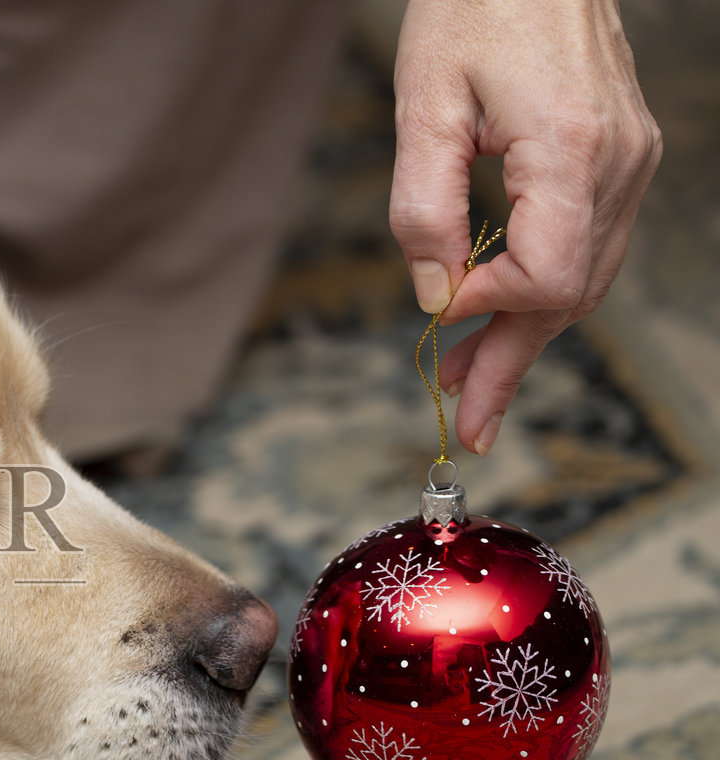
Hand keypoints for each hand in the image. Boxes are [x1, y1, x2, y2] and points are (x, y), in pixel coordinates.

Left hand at [389, 0, 660, 454]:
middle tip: (466, 424)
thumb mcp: (423, 104)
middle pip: (571, 296)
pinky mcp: (622, 157)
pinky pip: (589, 246)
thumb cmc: (472, 8)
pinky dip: (544, 290)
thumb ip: (422, 208)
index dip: (488, 311)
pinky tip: (499, 314)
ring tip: (468, 382)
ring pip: (585, 280)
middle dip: (511, 362)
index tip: (437, 318)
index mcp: (573, 150)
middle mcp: (620, 164)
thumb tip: (431, 295)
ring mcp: (631, 161)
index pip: (546, 276)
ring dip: (525, 335)